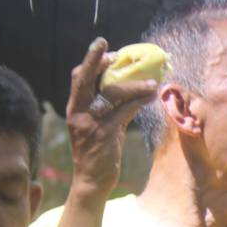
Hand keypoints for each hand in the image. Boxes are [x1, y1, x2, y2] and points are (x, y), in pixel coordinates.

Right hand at [65, 38, 160, 202]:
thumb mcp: (96, 127)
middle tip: (108, 45)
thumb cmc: (96, 153)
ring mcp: (91, 123)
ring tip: (152, 82)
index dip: (90, 62)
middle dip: (94, 59)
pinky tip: (151, 96)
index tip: (104, 49)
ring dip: (134, 84)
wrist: (91, 181)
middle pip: (84, 79)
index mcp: (74, 110)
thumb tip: (129, 91)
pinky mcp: (105, 134)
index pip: (77, 79)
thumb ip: (107, 109)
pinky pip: (125, 111)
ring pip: (111, 94)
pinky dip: (139, 101)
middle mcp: (78, 113)